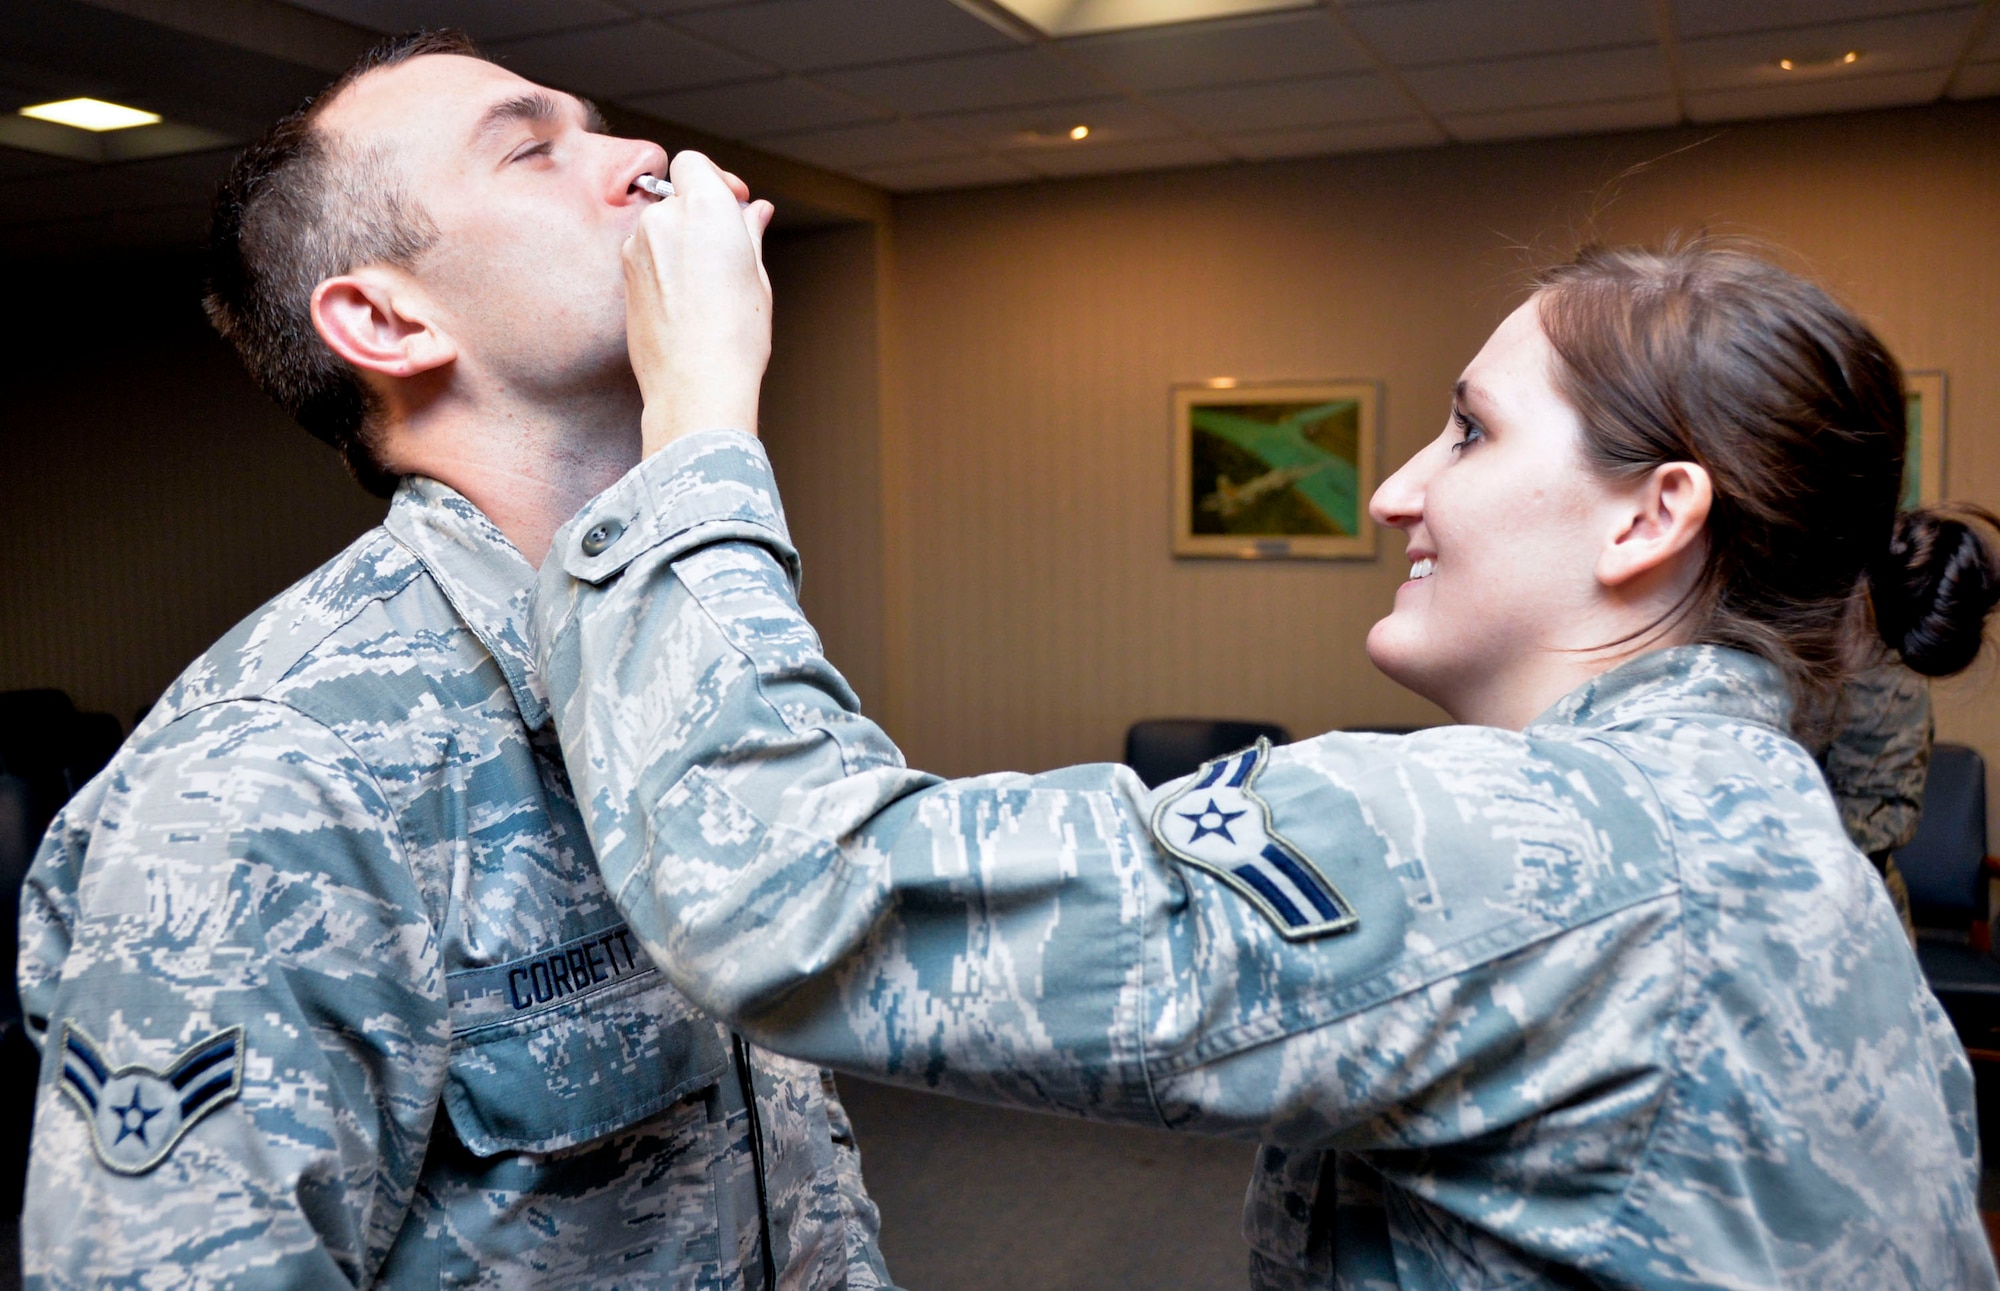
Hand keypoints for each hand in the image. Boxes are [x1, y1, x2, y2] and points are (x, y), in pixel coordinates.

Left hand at [623, 150, 775, 455]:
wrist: (695, 385)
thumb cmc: (734, 336)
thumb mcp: (756, 277)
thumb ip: (748, 233)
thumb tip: (752, 211)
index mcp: (703, 207)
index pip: (693, 163)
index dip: (715, 180)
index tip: (734, 205)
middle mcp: (662, 218)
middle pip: (676, 195)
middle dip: (699, 214)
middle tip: (728, 251)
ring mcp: (636, 246)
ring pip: (659, 226)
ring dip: (680, 241)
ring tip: (707, 285)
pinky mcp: (623, 275)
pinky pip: (646, 254)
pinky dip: (663, 265)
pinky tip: (686, 302)